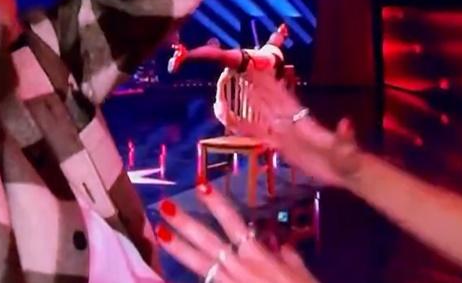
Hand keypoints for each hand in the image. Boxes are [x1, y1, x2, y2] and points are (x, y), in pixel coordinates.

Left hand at [157, 183, 318, 282]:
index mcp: (258, 256)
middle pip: (207, 240)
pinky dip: (183, 282)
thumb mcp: (302, 274)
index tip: (201, 187)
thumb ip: (289, 257)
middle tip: (164, 206)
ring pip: (199, 264)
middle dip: (185, 223)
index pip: (233, 222)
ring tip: (159, 232)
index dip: (216, 204)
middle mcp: (239, 267)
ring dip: (179, 248)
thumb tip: (280, 243)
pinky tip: (164, 277)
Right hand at [238, 73, 362, 187]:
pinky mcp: (286, 150)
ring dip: (256, 106)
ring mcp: (290, 137)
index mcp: (307, 124)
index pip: (286, 103)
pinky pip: (267, 139)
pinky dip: (254, 131)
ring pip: (269, 118)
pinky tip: (241, 125)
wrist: (347, 171)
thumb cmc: (347, 158)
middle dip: (262, 90)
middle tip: (248, 74)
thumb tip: (346, 122)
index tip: (264, 75)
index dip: (275, 89)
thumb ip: (343, 136)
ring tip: (243, 91)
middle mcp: (295, 126)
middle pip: (275, 105)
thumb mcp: (346, 147)